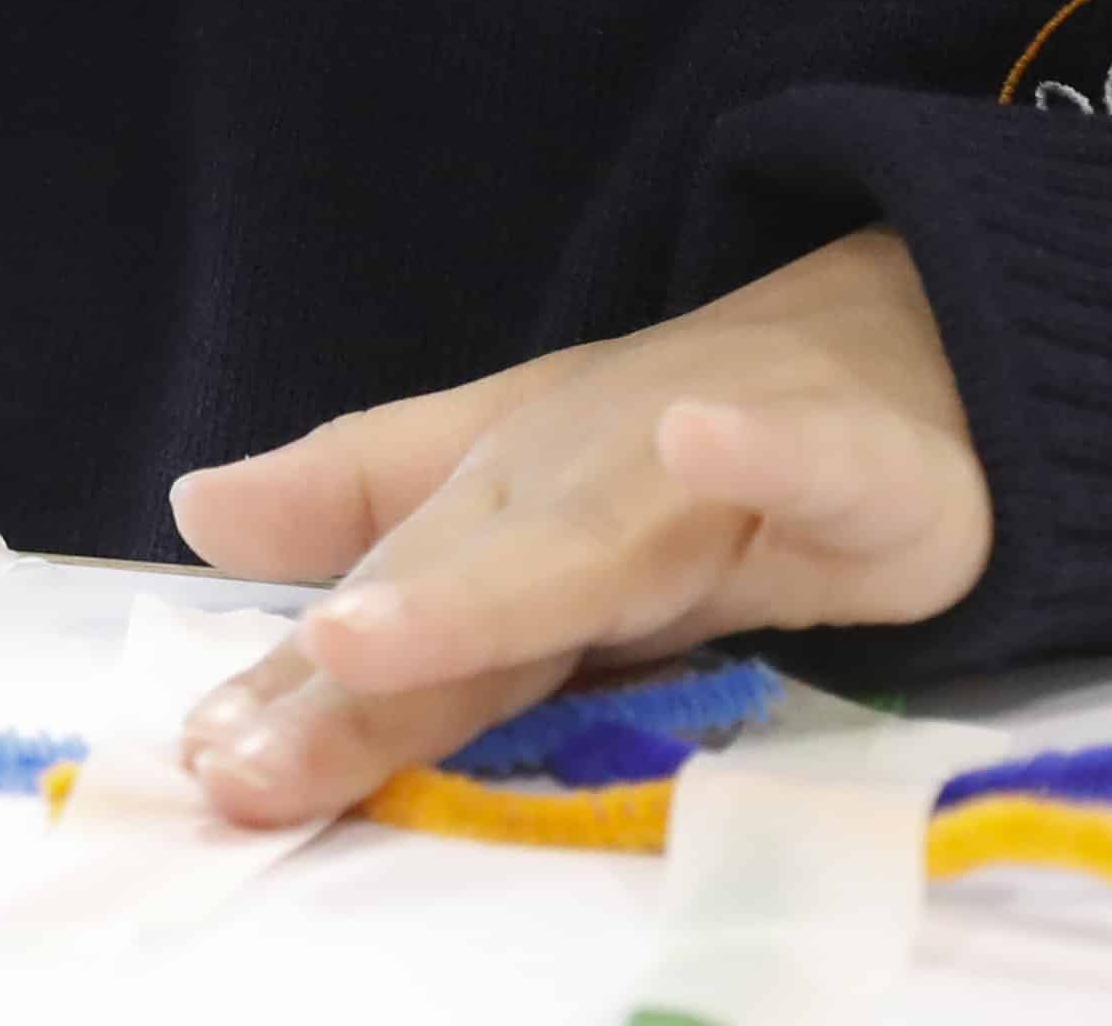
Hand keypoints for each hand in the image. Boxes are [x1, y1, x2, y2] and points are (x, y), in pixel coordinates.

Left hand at [161, 229, 989, 828]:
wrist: (914, 349)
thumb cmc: (693, 438)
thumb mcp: (531, 487)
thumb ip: (370, 503)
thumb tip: (196, 507)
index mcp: (514, 500)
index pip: (397, 606)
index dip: (300, 690)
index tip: (199, 763)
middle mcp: (595, 482)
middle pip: (466, 588)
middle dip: (353, 672)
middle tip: (243, 753)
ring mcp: (721, 469)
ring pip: (597, 542)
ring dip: (485, 588)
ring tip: (363, 638)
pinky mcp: (862, 474)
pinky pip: (817, 467)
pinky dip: (763, 452)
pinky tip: (704, 443)